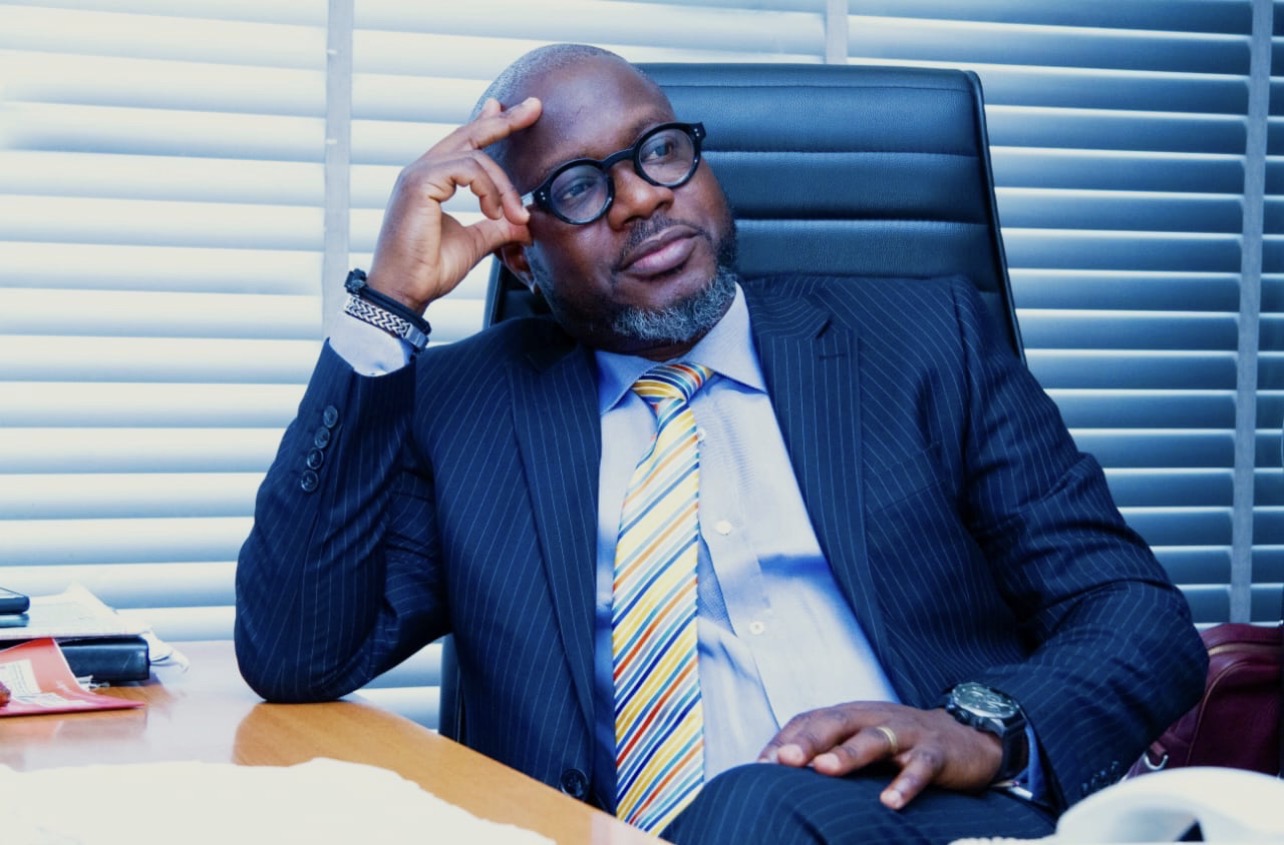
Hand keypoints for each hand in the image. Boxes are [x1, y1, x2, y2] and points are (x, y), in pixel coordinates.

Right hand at [365, 96, 542, 313]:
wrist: (405, 291)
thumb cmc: (429, 270)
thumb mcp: (475, 243)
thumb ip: (498, 227)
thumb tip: (525, 223)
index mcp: (432, 180)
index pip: (465, 144)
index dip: (490, 124)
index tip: (515, 113)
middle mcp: (422, 171)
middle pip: (469, 134)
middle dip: (505, 120)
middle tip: (534, 107)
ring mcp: (418, 174)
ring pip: (475, 157)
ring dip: (503, 187)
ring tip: (515, 216)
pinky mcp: (419, 183)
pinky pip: (467, 169)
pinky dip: (489, 190)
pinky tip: (494, 212)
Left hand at [758, 702, 1002, 810]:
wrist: (969, 738)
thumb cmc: (902, 744)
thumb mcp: (863, 741)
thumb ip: (829, 752)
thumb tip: (781, 774)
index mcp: (852, 715)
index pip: (811, 720)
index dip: (785, 740)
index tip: (760, 766)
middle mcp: (875, 717)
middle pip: (837, 722)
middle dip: (809, 740)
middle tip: (785, 761)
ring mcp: (906, 733)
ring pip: (875, 739)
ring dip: (848, 754)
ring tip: (825, 770)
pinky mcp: (936, 752)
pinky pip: (920, 766)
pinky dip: (905, 783)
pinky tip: (890, 803)